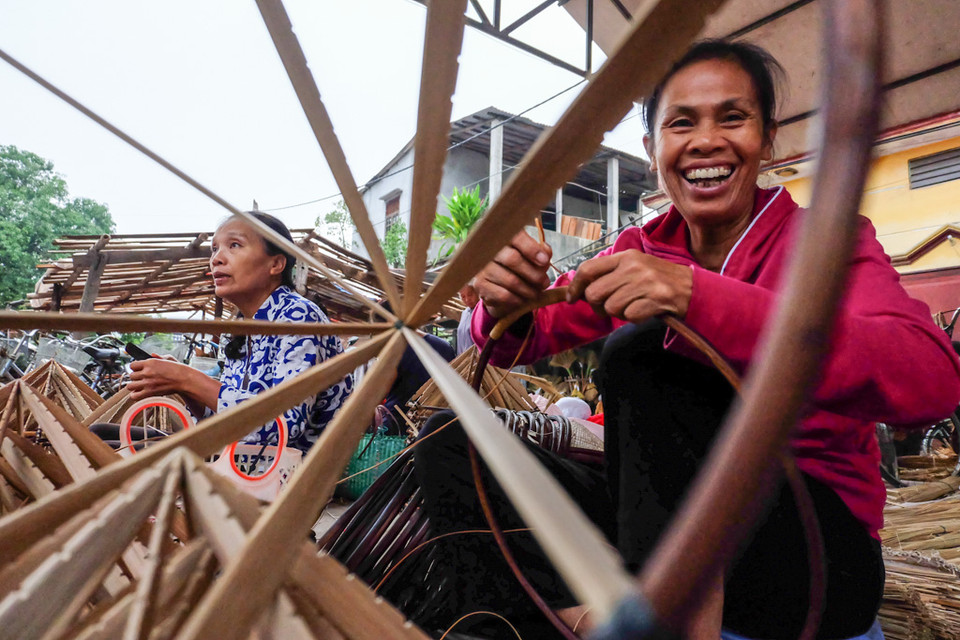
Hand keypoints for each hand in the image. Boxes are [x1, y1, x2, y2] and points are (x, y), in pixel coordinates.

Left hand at [127, 359, 193, 400]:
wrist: (185, 380)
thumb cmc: (179, 370)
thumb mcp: (169, 359)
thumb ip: (159, 356)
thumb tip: (152, 355)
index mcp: (150, 362)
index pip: (132, 365)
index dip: (135, 368)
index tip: (139, 370)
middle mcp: (147, 372)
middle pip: (131, 376)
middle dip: (136, 377)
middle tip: (142, 379)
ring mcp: (147, 383)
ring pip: (130, 385)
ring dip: (134, 386)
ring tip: (139, 386)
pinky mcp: (150, 392)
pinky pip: (134, 395)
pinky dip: (135, 395)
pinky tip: (140, 393)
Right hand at [474, 230, 552, 317]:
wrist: (499, 284)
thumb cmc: (519, 264)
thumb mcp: (532, 255)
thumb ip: (541, 251)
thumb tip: (545, 253)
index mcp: (503, 235)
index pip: (516, 237)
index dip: (531, 249)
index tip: (544, 261)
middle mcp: (488, 248)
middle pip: (512, 259)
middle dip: (533, 274)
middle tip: (545, 283)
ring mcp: (482, 266)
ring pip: (510, 280)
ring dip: (527, 289)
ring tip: (536, 293)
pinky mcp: (479, 284)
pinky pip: (502, 294)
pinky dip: (516, 299)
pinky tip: (522, 299)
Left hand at [566, 250, 692, 322]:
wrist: (692, 287)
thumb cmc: (659, 279)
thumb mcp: (634, 267)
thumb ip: (609, 274)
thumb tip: (580, 289)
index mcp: (625, 257)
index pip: (588, 269)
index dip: (575, 286)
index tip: (571, 298)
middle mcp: (633, 267)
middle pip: (595, 293)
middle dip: (598, 306)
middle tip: (609, 307)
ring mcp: (645, 283)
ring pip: (611, 308)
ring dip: (619, 313)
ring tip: (632, 306)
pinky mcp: (655, 299)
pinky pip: (630, 316)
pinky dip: (634, 318)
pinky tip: (644, 310)